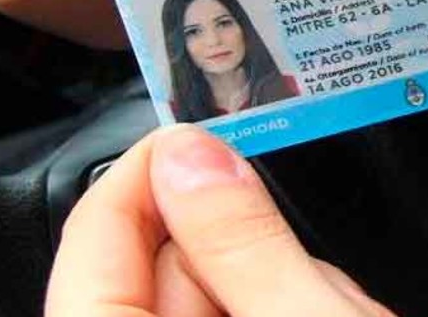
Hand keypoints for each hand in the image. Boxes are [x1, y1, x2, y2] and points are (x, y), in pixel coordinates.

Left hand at [46, 125, 394, 316]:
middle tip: (300, 257)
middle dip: (235, 244)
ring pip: (211, 294)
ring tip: (336, 311)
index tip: (194, 130)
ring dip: (275, 281)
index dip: (141, 172)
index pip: (91, 243)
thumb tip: (192, 156)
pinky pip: (245, 315)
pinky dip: (289, 306)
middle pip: (157, 269)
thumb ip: (245, 242)